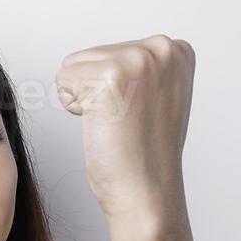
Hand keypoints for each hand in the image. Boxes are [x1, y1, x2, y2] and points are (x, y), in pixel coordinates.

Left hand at [55, 34, 195, 219]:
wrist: (146, 192)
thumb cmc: (144, 154)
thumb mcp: (156, 96)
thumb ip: (141, 70)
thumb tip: (111, 54)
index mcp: (176, 51)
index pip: (112, 50)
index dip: (114, 87)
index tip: (137, 113)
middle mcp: (162, 48)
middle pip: (91, 55)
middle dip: (96, 91)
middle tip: (124, 122)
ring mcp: (138, 60)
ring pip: (74, 65)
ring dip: (84, 99)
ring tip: (114, 123)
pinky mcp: (111, 76)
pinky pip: (63, 80)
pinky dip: (74, 107)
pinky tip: (102, 126)